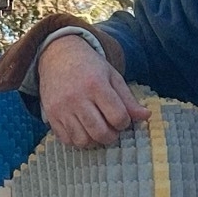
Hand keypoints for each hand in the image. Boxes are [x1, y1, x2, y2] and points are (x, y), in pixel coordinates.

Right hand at [38, 34, 149, 148]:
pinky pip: (66, 140)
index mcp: (96, 85)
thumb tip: (145, 116)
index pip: (118, 117)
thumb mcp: (112, 76)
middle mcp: (77, 98)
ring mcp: (62, 108)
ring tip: (97, 131)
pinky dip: (77, 140)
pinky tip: (83, 130)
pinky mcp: (51, 115)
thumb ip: (127, 99)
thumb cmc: (89, 66)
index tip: (122, 118)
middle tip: (112, 130)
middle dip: (111, 136)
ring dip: (94, 141)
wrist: (58, 55)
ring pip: (82, 140)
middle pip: (100, 132)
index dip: (124, 122)